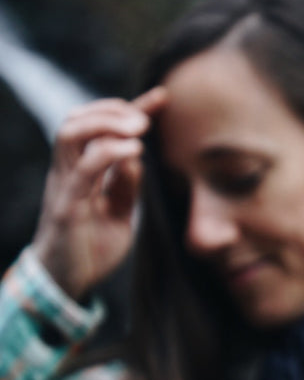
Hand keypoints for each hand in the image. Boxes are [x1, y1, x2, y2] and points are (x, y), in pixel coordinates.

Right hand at [32, 87, 167, 299]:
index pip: (101, 128)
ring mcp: (64, 185)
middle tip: (145, 118)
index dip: (130, 108)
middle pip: (77, 118)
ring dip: (106, 122)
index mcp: (83, 170)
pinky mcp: (65, 206)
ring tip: (139, 128)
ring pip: (71, 133)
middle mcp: (69, 171)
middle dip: (112, 109)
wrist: (67, 281)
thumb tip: (138, 157)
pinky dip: (107, 154)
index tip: (162, 97)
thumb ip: (127, 186)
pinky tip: (132, 151)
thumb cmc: (91, 246)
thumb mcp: (120, 213)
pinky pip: (81, 170)